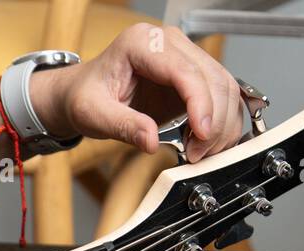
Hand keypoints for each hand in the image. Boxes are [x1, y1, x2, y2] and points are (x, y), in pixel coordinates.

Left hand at [34, 23, 244, 162]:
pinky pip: (220, 94)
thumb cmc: (83, 97)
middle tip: (200, 153)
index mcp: (141, 43)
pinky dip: (221, 120)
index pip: (185, 71)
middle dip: (214, 119)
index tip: (202, 134)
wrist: (79, 94)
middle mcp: (168, 43)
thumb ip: (122, 126)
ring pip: (223, 85)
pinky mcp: (190, 76)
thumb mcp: (93, 114)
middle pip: (212, 77)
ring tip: (204, 151)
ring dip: (222, 122)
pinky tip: (209, 142)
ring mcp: (183, 56)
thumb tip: (152, 142)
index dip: (201, 104)